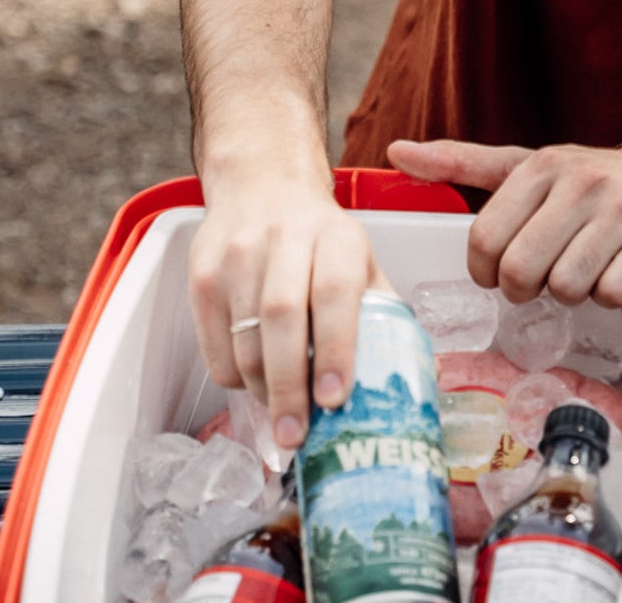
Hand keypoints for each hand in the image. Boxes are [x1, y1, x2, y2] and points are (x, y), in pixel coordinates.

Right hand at [186, 172, 390, 450]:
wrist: (261, 186)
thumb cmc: (321, 240)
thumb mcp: (360, 262)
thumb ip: (381, 314)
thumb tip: (419, 378)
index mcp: (336, 236)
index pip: (333, 292)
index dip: (334, 348)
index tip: (334, 399)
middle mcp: (284, 238)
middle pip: (281, 318)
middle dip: (289, 386)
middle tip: (297, 435)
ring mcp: (236, 255)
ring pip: (244, 339)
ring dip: (263, 389)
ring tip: (283, 413)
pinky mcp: (201, 274)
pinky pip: (216, 348)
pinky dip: (236, 377)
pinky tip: (256, 376)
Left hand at [388, 138, 621, 307]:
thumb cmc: (592, 179)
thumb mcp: (526, 166)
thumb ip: (460, 162)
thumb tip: (396, 151)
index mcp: (542, 166)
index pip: (485, 239)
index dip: (487, 271)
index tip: (501, 271)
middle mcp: (582, 181)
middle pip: (523, 270)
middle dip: (527, 288)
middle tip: (542, 278)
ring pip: (568, 286)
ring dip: (573, 292)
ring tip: (585, 269)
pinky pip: (614, 293)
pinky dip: (611, 297)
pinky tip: (617, 273)